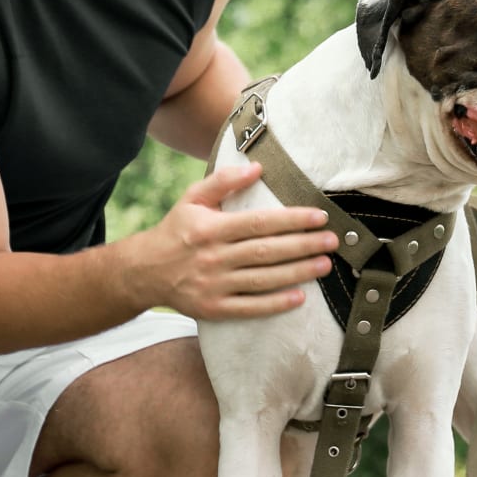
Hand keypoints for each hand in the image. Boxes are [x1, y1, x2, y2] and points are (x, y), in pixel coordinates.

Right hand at [125, 163, 336, 318]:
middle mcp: (213, 257)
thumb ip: (223, 182)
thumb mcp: (192, 199)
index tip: (319, 217)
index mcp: (211, 228)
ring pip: (263, 279)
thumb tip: (257, 168)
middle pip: (266, 251)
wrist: (144, 272)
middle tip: (332, 241)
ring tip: (324, 265)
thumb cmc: (176, 231)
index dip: (292, 220)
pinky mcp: (214, 308)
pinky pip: (250, 307)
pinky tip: (300, 297)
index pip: (259, 223)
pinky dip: (275, 304)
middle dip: (303, 245)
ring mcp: (214, 285)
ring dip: (297, 273)